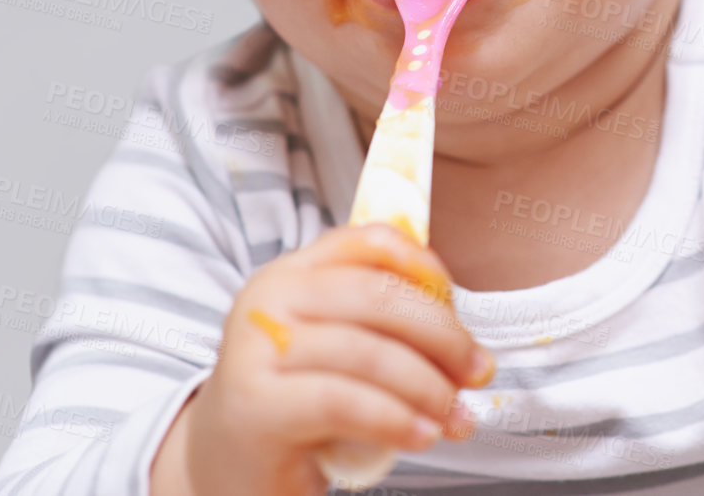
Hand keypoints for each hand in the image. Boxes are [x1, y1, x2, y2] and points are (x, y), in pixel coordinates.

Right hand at [152, 223, 493, 495]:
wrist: (225, 463)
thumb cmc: (295, 401)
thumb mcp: (334, 347)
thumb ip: (380, 324)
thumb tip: (463, 340)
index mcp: (293, 272)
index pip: (368, 240)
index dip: (424, 265)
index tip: (460, 308)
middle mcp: (270, 297)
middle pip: (378, 296)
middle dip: (443, 336)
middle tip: (477, 372)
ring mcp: (257, 348)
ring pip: (369, 352)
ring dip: (428, 387)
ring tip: (455, 417)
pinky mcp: (257, 404)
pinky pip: (345, 401)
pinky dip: (396, 418)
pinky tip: (421, 435)